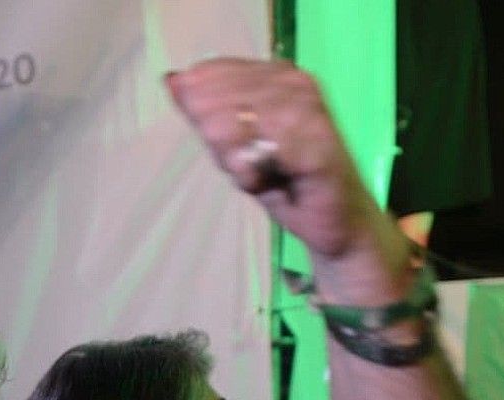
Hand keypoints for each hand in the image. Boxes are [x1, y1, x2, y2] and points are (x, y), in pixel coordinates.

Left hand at [165, 59, 380, 261]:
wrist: (331, 221)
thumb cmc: (282, 181)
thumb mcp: (232, 145)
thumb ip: (203, 113)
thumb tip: (172, 79)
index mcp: (273, 75)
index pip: (210, 76)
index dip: (202, 114)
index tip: (228, 148)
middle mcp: (293, 81)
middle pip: (218, 99)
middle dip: (220, 143)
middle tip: (247, 166)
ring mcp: (309, 107)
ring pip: (237, 122)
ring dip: (236, 160)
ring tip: (259, 174)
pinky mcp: (320, 141)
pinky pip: (264, 150)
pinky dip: (253, 172)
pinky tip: (265, 181)